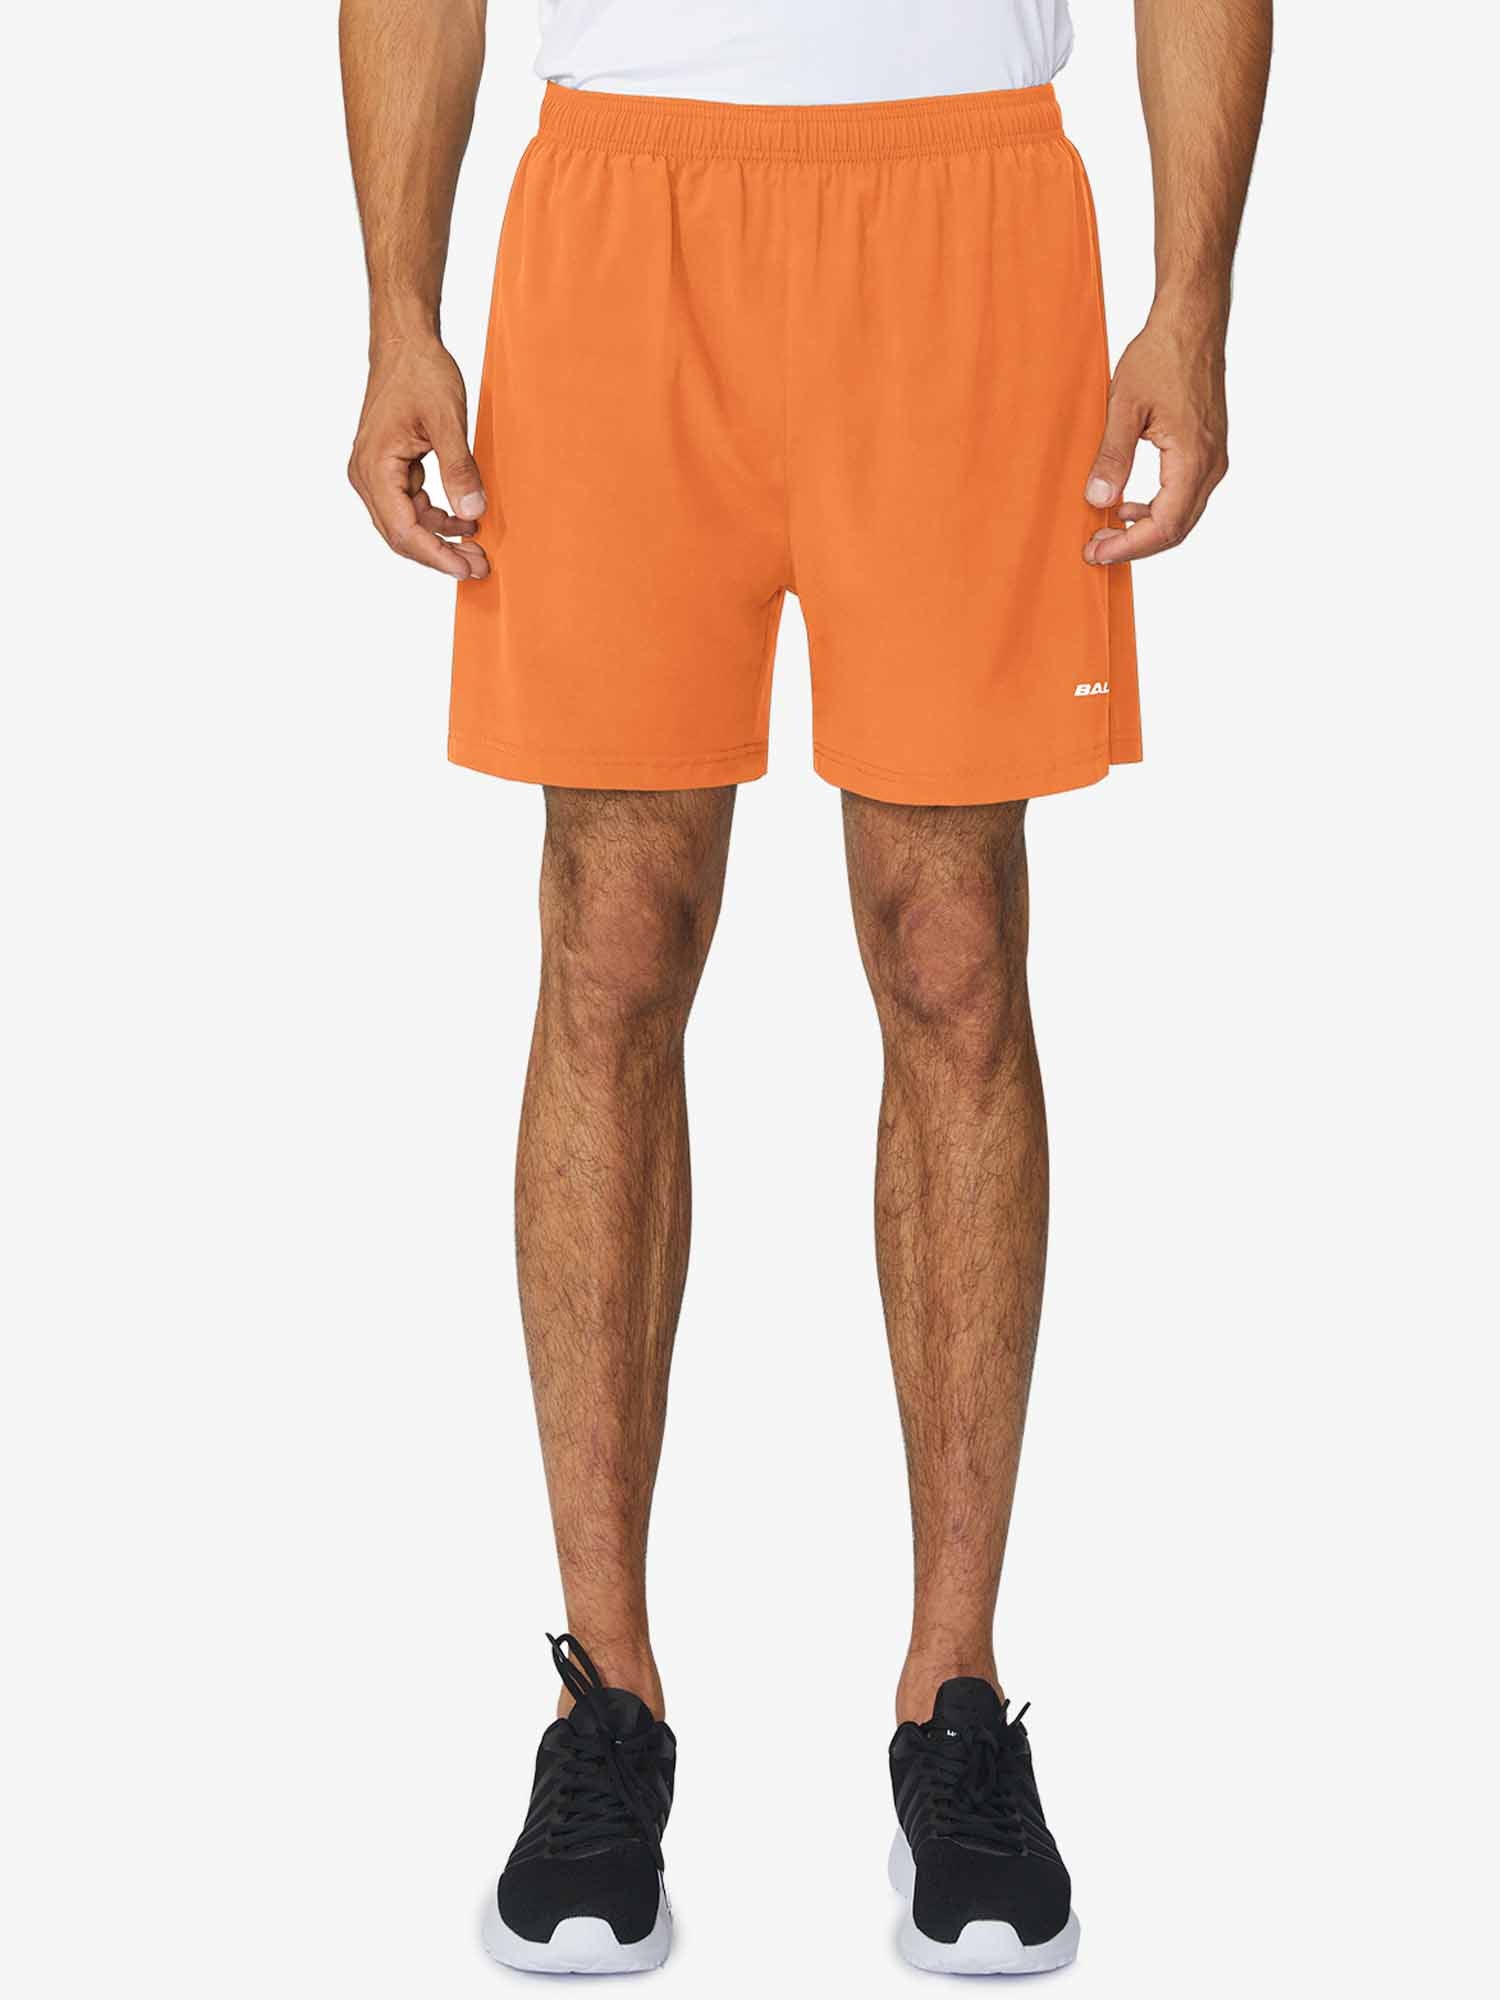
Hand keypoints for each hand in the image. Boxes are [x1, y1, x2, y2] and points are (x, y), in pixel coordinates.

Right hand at [348, 336, 488, 580]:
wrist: (405, 342)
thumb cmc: (420, 371)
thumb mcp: (447, 419)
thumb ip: (459, 468)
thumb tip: (472, 512)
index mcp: (374, 466)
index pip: (402, 529)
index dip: (436, 554)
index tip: (466, 568)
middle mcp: (366, 475)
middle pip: (401, 534)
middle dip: (440, 553)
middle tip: (479, 566)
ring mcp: (375, 473)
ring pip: (406, 523)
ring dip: (441, 538)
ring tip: (477, 548)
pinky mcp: (389, 468)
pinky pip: (411, 506)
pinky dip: (437, 517)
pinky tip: (464, 520)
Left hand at [1082, 306, 1228, 565]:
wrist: (1192, 323)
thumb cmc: (1162, 355)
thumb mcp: (1125, 407)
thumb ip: (1112, 456)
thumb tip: (1098, 500)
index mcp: (1193, 458)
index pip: (1164, 526)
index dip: (1128, 547)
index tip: (1095, 552)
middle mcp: (1211, 464)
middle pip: (1176, 530)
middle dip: (1134, 545)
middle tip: (1095, 548)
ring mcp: (1213, 459)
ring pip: (1183, 516)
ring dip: (1145, 529)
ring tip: (1106, 528)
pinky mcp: (1208, 451)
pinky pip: (1186, 496)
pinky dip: (1157, 510)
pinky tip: (1128, 504)